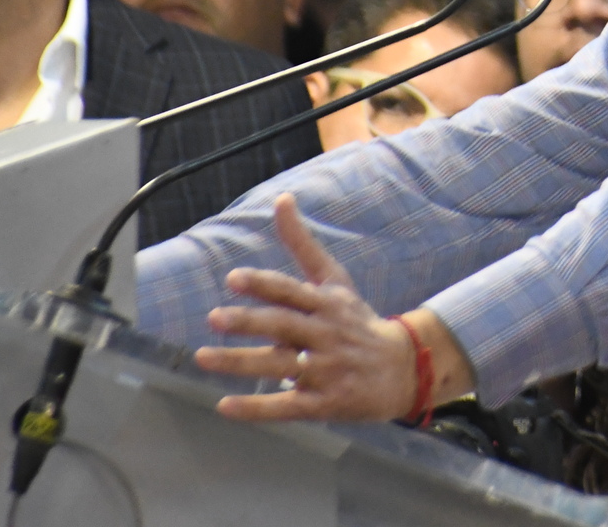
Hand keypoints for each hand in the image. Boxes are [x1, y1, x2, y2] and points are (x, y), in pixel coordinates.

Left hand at [193, 194, 473, 421]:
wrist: (404, 368)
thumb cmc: (357, 321)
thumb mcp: (335, 281)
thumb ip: (303, 244)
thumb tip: (281, 198)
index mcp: (327, 304)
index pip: (293, 291)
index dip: (264, 285)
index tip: (234, 279)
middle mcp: (327, 335)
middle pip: (285, 327)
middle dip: (249, 322)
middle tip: (214, 319)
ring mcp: (328, 370)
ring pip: (280, 366)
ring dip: (241, 363)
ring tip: (203, 357)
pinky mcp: (326, 403)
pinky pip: (288, 406)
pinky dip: (256, 408)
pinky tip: (225, 406)